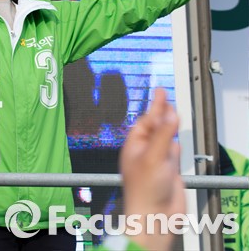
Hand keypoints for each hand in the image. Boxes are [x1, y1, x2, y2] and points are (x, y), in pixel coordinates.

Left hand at [120, 88, 184, 250]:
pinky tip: (175, 140)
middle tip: (166, 97)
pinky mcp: (169, 172)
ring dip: (168, 127)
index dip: (153, 106)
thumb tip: (169, 114)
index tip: (159, 91)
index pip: (144, 121)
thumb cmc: (144, 191)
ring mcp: (157, 162)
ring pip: (164, 139)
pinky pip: (172, 153)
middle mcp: (144, 153)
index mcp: (133, 147)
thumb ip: (163, 134)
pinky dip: (174, 144)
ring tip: (171, 113)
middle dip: (160, 113)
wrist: (156, 216)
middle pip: (154, 127)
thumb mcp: (153, 156)